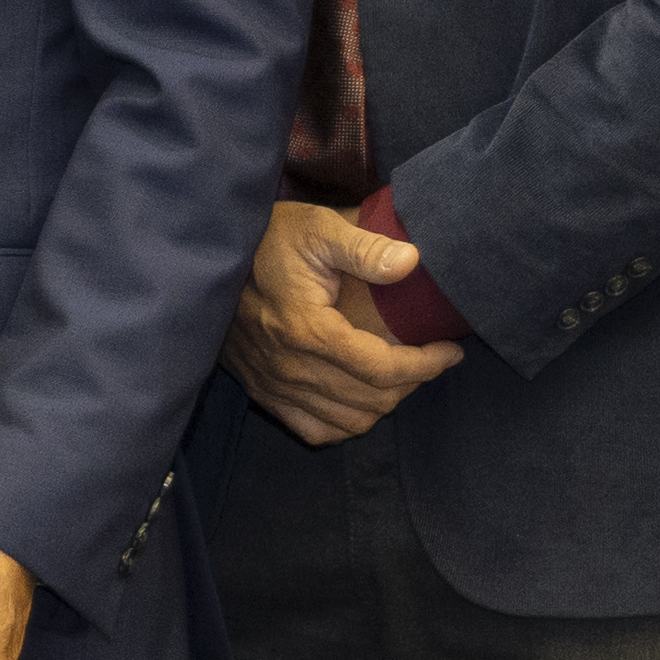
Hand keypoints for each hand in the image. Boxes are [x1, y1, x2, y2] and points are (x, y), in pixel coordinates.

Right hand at [223, 200, 464, 444]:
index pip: (382, 368)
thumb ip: (364, 247)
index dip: (426, 365)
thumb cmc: (268, 239)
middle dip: (412, 381)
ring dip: (384, 402)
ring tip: (400, 375)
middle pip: (372, 399)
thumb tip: (412, 262)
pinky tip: (359, 397)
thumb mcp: (316, 228)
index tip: (450, 350)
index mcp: (307, 330)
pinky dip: (347, 422)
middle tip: (428, 357)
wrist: (209, 258)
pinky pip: (316, 430)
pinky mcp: (262, 392)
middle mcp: (290, 367)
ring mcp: (274, 385)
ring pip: (350, 421)